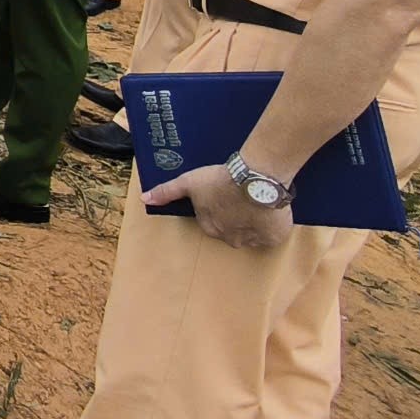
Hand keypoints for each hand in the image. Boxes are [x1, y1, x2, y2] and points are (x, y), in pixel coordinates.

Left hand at [144, 165, 295, 248]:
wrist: (255, 178)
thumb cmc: (221, 179)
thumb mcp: (189, 182)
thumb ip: (167, 191)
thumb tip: (145, 199)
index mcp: (209, 226)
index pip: (212, 221)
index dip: (220, 207)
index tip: (226, 194)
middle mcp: (229, 238)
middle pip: (232, 229)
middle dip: (236, 216)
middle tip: (243, 197)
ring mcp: (252, 240)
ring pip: (252, 234)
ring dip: (255, 222)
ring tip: (258, 201)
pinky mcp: (273, 238)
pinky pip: (272, 236)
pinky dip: (273, 226)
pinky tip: (271, 211)